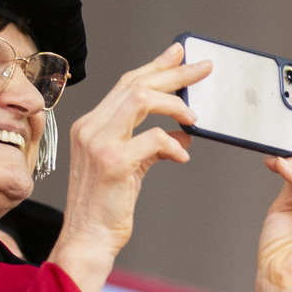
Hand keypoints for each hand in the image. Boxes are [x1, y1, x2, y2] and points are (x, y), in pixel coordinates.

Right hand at [47, 43, 210, 291]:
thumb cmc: (107, 205)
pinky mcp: (113, 163)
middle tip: (203, 68)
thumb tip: (182, 131)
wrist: (87, 238)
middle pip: (136, 84)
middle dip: (174, 73)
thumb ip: (150, 145)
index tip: (180, 53)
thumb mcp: (130, 167)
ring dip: (174, 104)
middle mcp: (90, 128)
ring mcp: (98, 144)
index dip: (156, 66)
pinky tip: (182, 156)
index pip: (126, 83)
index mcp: (92, 125)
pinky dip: (173, 144)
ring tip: (194, 118)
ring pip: (140, 100)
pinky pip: (152, 139)